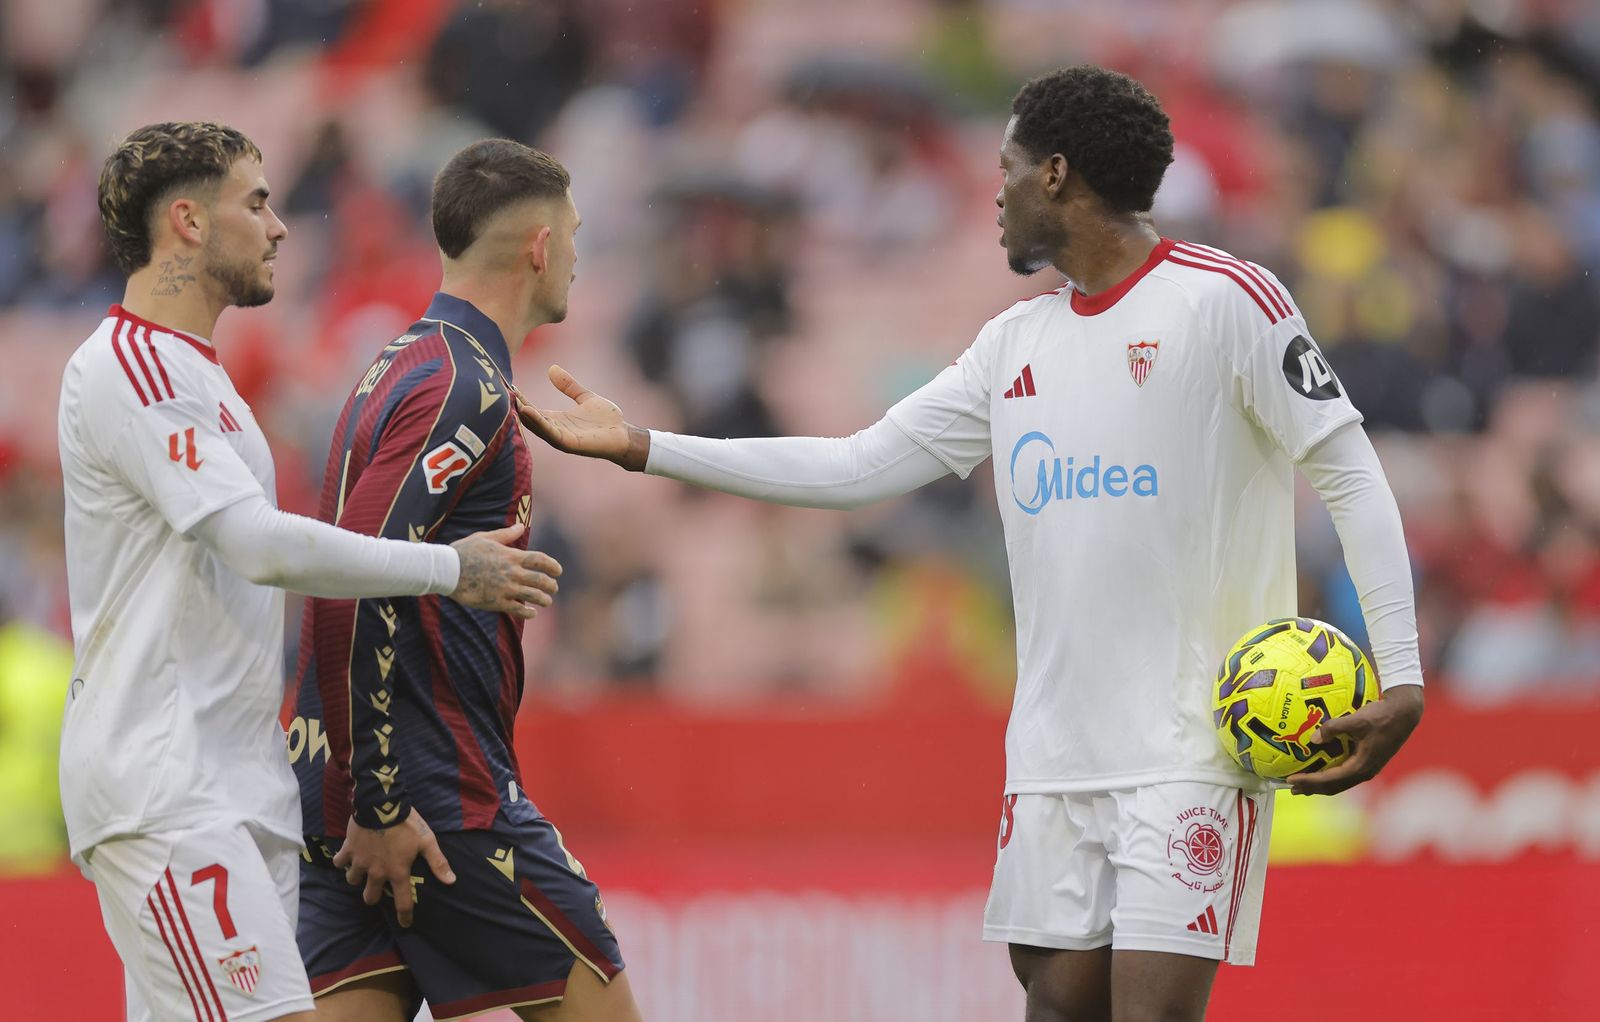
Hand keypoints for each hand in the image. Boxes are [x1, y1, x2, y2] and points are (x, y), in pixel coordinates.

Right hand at [333, 809, 455, 926]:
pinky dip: (342, 861)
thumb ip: (438, 863)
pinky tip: (348, 856)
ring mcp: (360, 862)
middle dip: (373, 896)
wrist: (381, 805)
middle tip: (377, 887)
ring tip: (364, 868)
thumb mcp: (426, 842)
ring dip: (358, 877)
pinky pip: (338, 862)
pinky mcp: (348, 850)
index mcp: (397, 872)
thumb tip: (450, 881)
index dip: (404, 916)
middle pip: (370, 897)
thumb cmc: (407, 824)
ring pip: (353, 880)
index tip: (405, 924)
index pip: (402, 902)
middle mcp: (377, 872)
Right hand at [449, 523, 561, 618]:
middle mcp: (512, 572)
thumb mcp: (485, 537)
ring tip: (546, 601)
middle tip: (554, 588)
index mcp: (511, 556)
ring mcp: (506, 588)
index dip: (553, 566)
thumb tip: (520, 526)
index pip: (540, 560)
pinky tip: (532, 613)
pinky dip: (528, 612)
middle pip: (541, 580)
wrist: (447, 570)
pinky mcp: (497, 602)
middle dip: (551, 585)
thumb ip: (506, 534)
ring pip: (534, 596)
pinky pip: (518, 610)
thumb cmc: (464, 551)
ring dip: (544, 600)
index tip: (558, 571)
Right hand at [517, 364, 650, 470]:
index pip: (532, 410)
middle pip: (530, 419)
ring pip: (538, 427)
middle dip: (517, 408)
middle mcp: (555, 430)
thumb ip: (569, 386)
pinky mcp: (571, 443)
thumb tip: (552, 368)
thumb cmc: (607, 420)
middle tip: (502, 394)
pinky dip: (540, 424)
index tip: (508, 385)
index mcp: (557, 420)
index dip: (520, 399)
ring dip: (525, 416)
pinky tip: (530, 413)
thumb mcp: (585, 398)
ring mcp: (562, 438)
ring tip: (514, 403)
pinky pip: (552, 434)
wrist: (625, 435)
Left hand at [1287, 683, 1423, 795]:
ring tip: (1303, 786)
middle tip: (1291, 788)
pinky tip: (1322, 772)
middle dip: (1312, 788)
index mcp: (1361, 766)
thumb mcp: (1356, 720)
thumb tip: (1313, 738)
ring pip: (1340, 784)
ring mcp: (1368, 769)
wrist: (1404, 714)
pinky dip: (1331, 778)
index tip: (1291, 779)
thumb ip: (1334, 728)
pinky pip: (1346, 776)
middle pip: (1333, 787)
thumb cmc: (1381, 717)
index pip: (1329, 780)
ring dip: (1320, 785)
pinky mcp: (1369, 763)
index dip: (1309, 781)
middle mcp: (1364, 772)